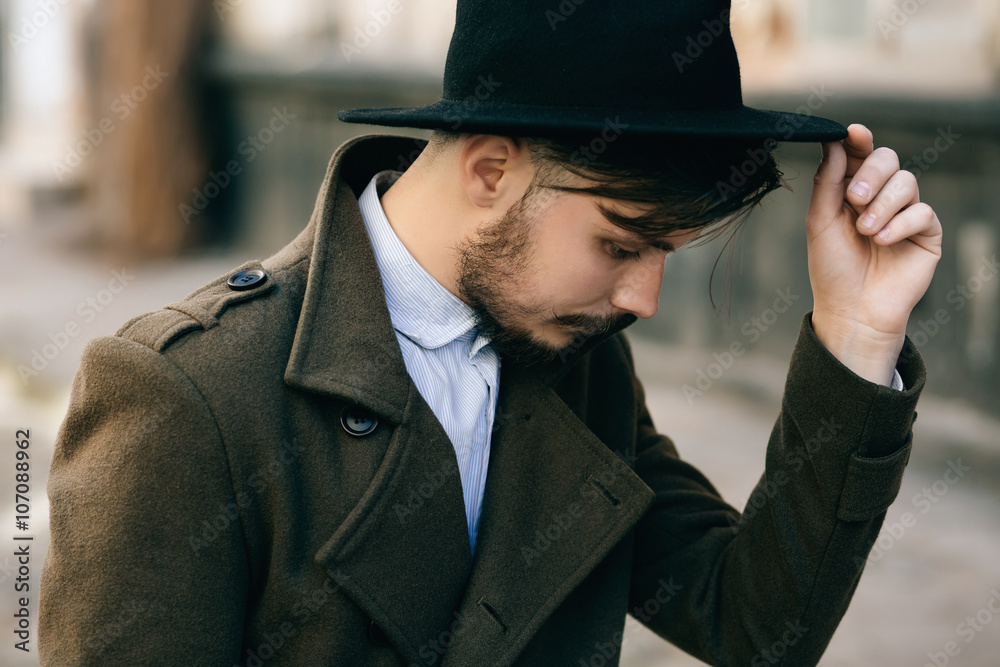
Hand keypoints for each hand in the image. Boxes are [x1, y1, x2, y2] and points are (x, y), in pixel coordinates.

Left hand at [806, 124, 942, 384]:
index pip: (858, 155)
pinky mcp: (926, 233)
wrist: (852, 310)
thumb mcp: (820, 222)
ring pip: (907, 182)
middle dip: (872, 173)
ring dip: (882, 205)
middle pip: (888, 158)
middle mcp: (880, 197)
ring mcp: (905, 214)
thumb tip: (833, 143)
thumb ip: (827, 183)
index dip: (857, 141)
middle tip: (855, 198)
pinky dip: (899, 224)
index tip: (853, 133)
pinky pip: (922, 212)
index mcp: (851, 191)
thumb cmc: (832, 268)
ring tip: (865, 231)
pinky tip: (882, 241)